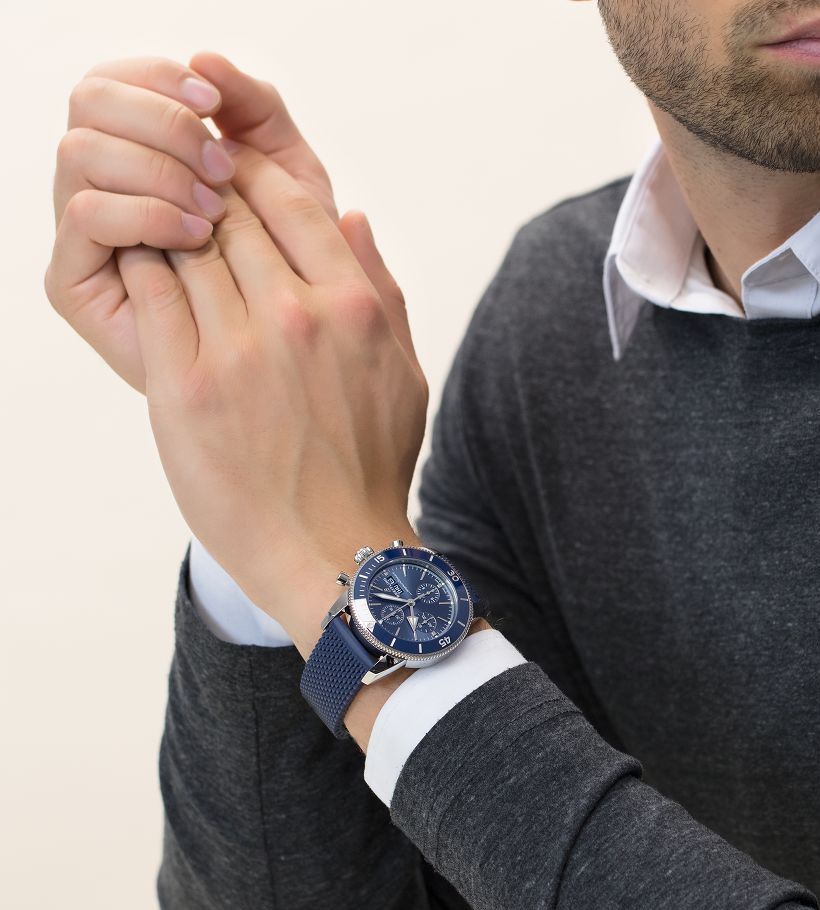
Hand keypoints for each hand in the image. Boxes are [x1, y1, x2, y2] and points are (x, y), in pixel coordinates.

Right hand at [45, 51, 337, 393]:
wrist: (299, 369)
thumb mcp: (294, 181)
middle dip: (161, 118)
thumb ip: (260, 113)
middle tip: (219, 162)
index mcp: (150, 152)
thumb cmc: (301, 276)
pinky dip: (143, 210)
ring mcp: (89, 232)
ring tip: (214, 211)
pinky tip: (194, 237)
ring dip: (155, 166)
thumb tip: (206, 56)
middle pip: (91, 98)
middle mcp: (111, 183)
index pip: (123, 78)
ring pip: (80, 148)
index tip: (215, 99)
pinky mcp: (76, 281)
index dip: (163, 76)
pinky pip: (84, 212)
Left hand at [113, 140, 428, 656]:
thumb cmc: (371, 466)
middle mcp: (298, 318)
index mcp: (353, 308)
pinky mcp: (186, 389)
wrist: (332, 549)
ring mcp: (239, 352)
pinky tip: (143, 268)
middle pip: (233, 219)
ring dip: (172, 232)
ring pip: (187, 250)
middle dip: (209, 199)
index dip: (257, 177)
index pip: (294, 202)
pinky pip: (152, 298)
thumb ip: (382, 289)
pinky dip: (145, 271)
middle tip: (190, 197)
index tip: (237, 177)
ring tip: (163, 231)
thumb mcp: (403, 373)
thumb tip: (354, 215)